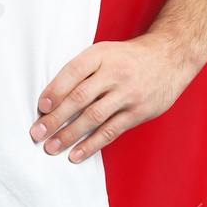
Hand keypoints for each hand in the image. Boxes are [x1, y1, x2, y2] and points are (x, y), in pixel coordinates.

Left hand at [29, 33, 203, 162]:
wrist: (170, 58)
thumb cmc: (128, 57)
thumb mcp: (104, 52)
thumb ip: (82, 70)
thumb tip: (52, 98)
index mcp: (101, 54)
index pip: (73, 72)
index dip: (55, 90)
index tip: (41, 107)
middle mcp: (114, 73)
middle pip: (80, 98)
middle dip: (55, 118)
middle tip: (37, 133)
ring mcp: (128, 93)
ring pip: (93, 117)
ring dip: (69, 135)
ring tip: (52, 147)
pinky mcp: (139, 112)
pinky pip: (111, 131)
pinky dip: (91, 145)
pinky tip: (76, 154)